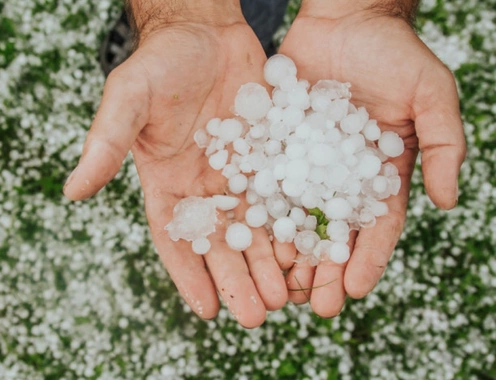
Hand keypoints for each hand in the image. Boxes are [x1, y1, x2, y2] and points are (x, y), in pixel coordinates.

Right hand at [63, 4, 287, 327]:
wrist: (203, 30)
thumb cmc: (159, 62)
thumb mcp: (128, 100)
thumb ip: (105, 144)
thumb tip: (72, 191)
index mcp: (165, 182)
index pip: (175, 238)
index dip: (189, 274)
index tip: (207, 310)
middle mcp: (202, 185)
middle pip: (220, 242)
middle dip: (237, 279)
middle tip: (258, 316)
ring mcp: (237, 172)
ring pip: (255, 227)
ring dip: (269, 263)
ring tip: (287, 296)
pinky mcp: (267, 156)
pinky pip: (282, 195)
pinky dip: (292, 224)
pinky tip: (308, 249)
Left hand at [277, 2, 465, 316]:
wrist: (345, 19)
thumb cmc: (395, 53)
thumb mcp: (431, 95)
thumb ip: (445, 146)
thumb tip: (448, 202)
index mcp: (381, 173)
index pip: (377, 226)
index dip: (367, 259)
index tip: (352, 290)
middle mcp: (342, 175)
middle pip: (334, 232)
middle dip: (325, 270)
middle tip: (313, 307)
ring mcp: (307, 163)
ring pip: (297, 217)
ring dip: (289, 254)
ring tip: (279, 287)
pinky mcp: (277, 147)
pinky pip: (267, 184)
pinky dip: (260, 214)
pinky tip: (251, 240)